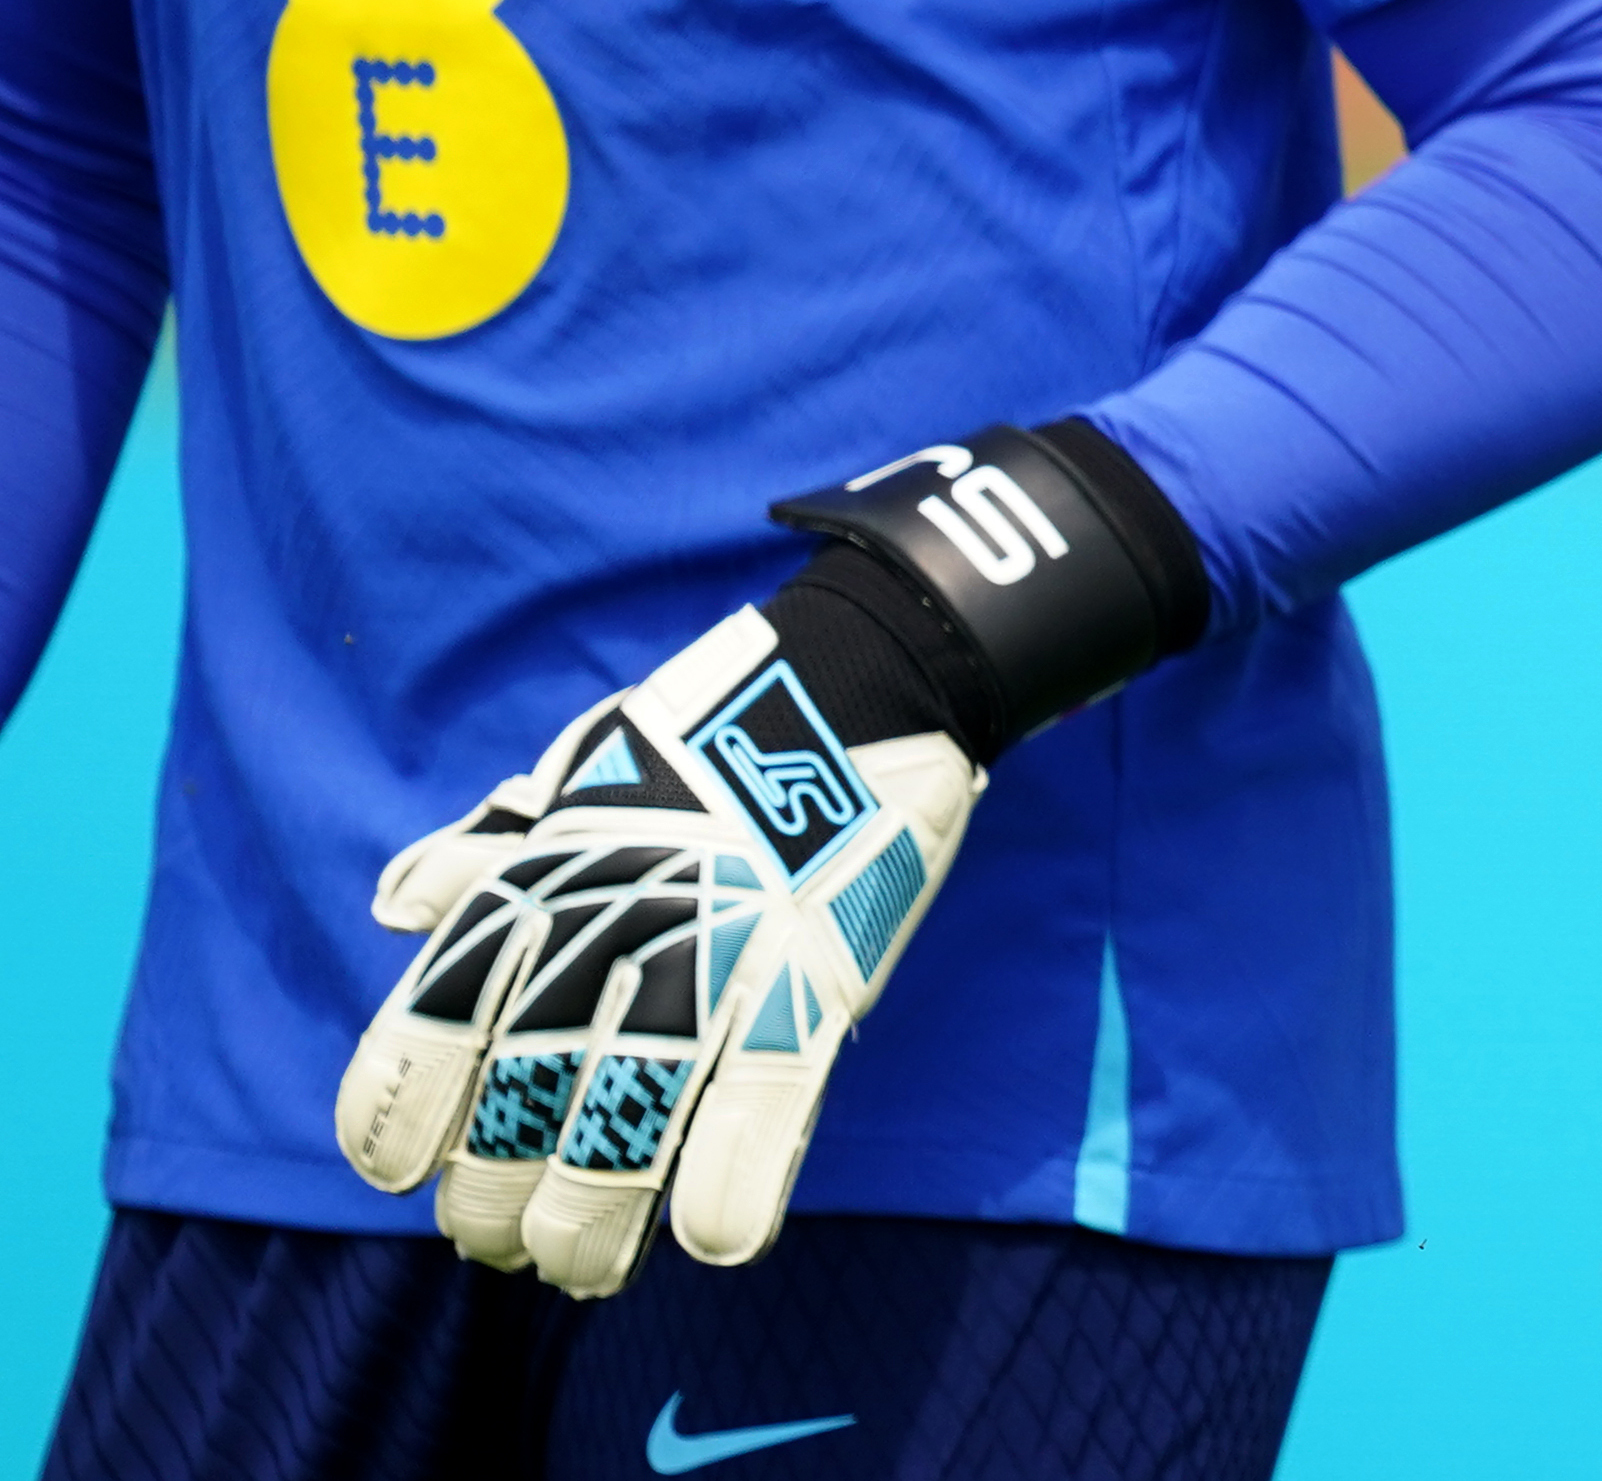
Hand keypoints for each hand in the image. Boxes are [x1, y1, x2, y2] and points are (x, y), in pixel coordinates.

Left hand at [335, 419, 1201, 1287]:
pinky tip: (716, 1240)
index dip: (397, 1121)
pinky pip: (769, 1099)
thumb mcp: (578, 770)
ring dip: (589, 1220)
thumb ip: (489, 848)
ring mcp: (718, 953)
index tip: (399, 1173)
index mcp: (537, 882)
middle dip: (493, 1199)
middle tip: (506, 1240)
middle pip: (514, 1104)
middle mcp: (608, 927)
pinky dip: (737, 1182)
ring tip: (579, 1268)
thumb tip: (398, 905)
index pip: (425, 1030)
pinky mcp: (821, 969)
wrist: (873, 663)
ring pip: (624, 1124)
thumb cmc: (713, 722)